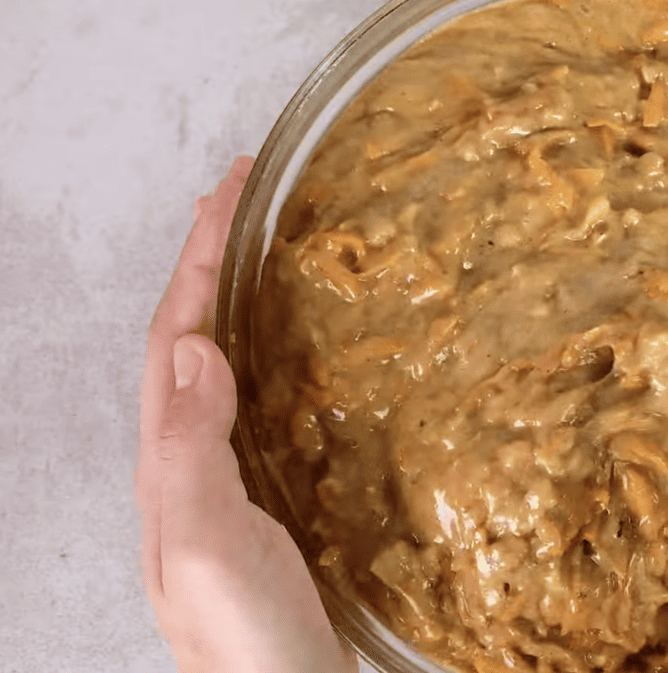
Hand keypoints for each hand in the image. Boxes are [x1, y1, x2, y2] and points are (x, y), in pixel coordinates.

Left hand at [137, 157, 357, 672]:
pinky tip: (299, 352)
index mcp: (170, 466)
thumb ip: (195, 451)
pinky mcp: (271, 502)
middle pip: (192, 340)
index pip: (178, 336)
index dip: (200, 259)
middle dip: (211, 261)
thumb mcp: (211, 545)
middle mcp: (189, 465)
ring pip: (224, 368)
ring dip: (237, 300)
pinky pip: (261, 404)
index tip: (232, 190)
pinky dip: (272, 354)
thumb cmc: (249, 642)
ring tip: (266, 252)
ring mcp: (229, 484)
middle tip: (246, 197)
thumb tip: (200, 349)